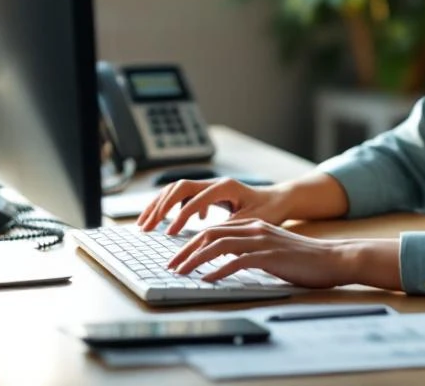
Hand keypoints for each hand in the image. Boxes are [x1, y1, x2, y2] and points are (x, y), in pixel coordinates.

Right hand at [136, 178, 291, 234]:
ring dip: (160, 206)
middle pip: (179, 187)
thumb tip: (209, 241)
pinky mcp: (209, 194)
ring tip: (146, 224)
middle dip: (160, 206)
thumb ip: (230, 228)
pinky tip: (174, 225)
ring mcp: (210, 186)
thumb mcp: (253, 222)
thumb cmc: (269, 210)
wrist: (279, 200)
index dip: (181, 215)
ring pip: (178, 190)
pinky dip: (172, 208)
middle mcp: (215, 183)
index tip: (170, 234)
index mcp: (225, 187)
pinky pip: (184, 197)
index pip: (195, 197)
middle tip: (146, 226)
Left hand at [167, 219, 354, 287]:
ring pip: (219, 245)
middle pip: (210, 234)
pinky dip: (219, 271)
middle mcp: (255, 229)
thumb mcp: (272, 250)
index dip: (192, 242)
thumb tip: (226, 265)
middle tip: (171, 264)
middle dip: (186, 249)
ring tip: (182, 272)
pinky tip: (208, 280)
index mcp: (254, 225)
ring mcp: (262, 241)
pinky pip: (237, 262)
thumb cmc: (304, 259)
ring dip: (196, 259)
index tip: (178, 256)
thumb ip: (250, 252)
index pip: (215, 229)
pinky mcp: (269, 256)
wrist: (333, 258)